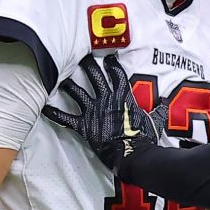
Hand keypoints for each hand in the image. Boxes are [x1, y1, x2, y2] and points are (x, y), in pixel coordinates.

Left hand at [43, 54, 166, 172]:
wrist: (132, 154)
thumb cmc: (145, 138)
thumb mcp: (155, 121)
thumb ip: (158, 110)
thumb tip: (165, 103)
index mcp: (124, 96)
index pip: (117, 74)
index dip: (112, 64)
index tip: (108, 57)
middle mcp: (106, 99)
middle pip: (94, 76)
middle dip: (86, 64)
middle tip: (79, 55)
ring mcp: (93, 111)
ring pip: (77, 92)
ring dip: (67, 84)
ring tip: (59, 76)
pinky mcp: (84, 126)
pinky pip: (66, 118)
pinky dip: (55, 113)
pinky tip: (44, 107)